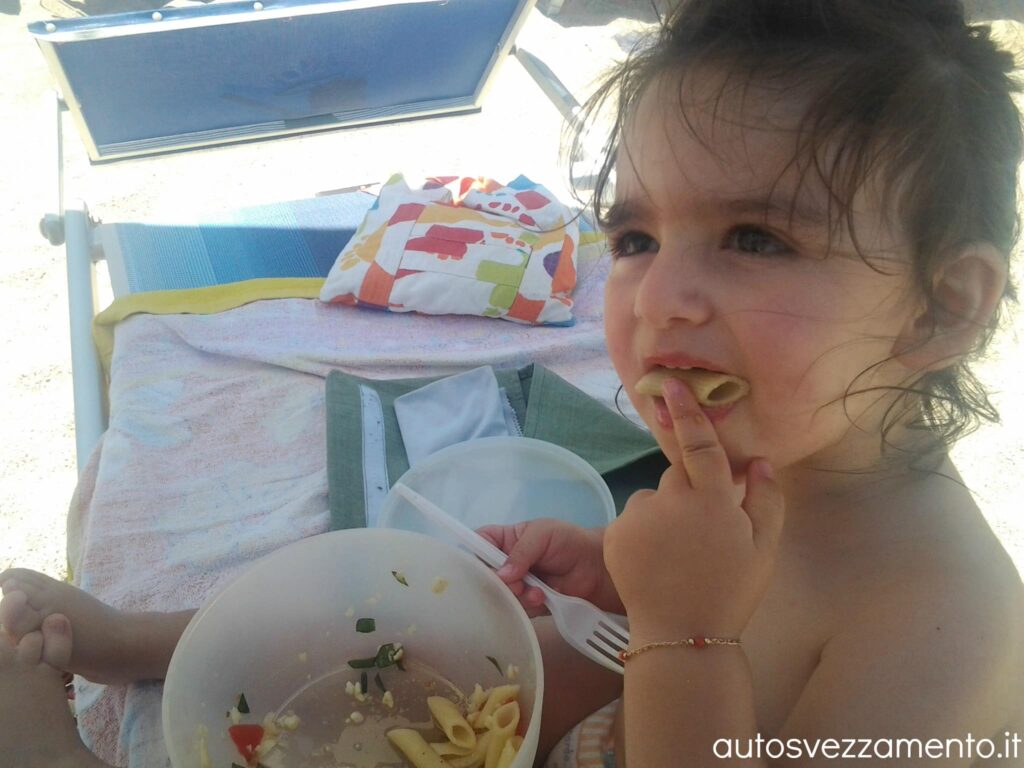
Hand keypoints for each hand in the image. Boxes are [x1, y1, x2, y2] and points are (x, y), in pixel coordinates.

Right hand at [478, 520, 622, 615]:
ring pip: (500, 595)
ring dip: (515, 596)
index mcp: (506, 539)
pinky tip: (542, 599)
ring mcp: (517, 584)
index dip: (474, 553)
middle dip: (497, 582)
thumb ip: (521, 551)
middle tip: (515, 583)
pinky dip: (527, 606)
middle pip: (484, 575)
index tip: (482, 565)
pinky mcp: (528, 603)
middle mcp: (507, 563)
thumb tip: (501, 575)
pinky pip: (516, 609)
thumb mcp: (543, 535)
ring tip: (536, 591)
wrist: (598, 570)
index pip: (479, 543)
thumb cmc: (570, 542)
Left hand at [603, 378, 783, 640]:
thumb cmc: (731, 592)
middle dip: (689, 491)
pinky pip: (633, 519)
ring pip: (653, 499)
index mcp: (711, 501)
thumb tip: (759, 461)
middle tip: (702, 531)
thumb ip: (765, 499)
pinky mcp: (613, 534)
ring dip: (665, 513)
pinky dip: (643, 531)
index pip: (699, 445)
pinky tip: (657, 561)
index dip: (686, 412)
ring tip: (678, 555)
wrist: (682, 635)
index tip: (670, 385)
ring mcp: (637, 517)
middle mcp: (670, 501)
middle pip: (678, 475)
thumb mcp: (763, 548)